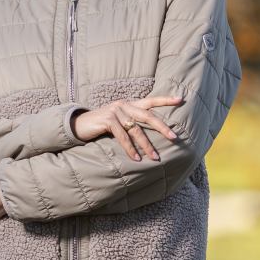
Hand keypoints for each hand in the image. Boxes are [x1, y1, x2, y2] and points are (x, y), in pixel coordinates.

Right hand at [71, 94, 185, 159]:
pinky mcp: (107, 120)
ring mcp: (115, 111)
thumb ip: (131, 122)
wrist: (78, 125)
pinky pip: (122, 136)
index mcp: (129, 103)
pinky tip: (136, 158)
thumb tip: (148, 134)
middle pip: (148, 115)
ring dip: (146, 145)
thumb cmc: (100, 126)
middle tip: (174, 137)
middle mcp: (124, 104)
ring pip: (136, 129)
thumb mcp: (118, 121)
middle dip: (162, 127)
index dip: (165, 100)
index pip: (150, 100)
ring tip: (155, 158)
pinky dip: (130, 149)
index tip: (180, 100)